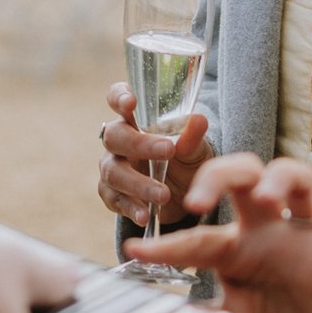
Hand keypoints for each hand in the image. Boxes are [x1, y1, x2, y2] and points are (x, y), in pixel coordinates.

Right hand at [97, 84, 212, 227]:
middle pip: (114, 136)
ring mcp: (113, 167)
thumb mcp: (195, 149)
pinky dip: (130, 208)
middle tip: (167, 151)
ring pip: (113, 171)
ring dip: (138, 183)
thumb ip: (192, 137)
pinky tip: (145, 215)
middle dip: (139, 144)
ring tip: (164, 195)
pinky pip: (114, 199)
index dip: (118, 97)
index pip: (116, 98)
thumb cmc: (186, 160)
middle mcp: (119, 141)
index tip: (131, 102)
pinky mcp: (113, 194)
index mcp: (135, 120)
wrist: (186, 194)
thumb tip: (199, 119)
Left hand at [124, 154, 311, 312]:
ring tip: (265, 198)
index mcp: (235, 250)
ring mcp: (307, 239)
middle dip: (220, 173)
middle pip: (245, 173)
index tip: (135, 252)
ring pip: (300, 178)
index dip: (165, 246)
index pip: (197, 238)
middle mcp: (268, 233)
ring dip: (280, 177)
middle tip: (197, 202)